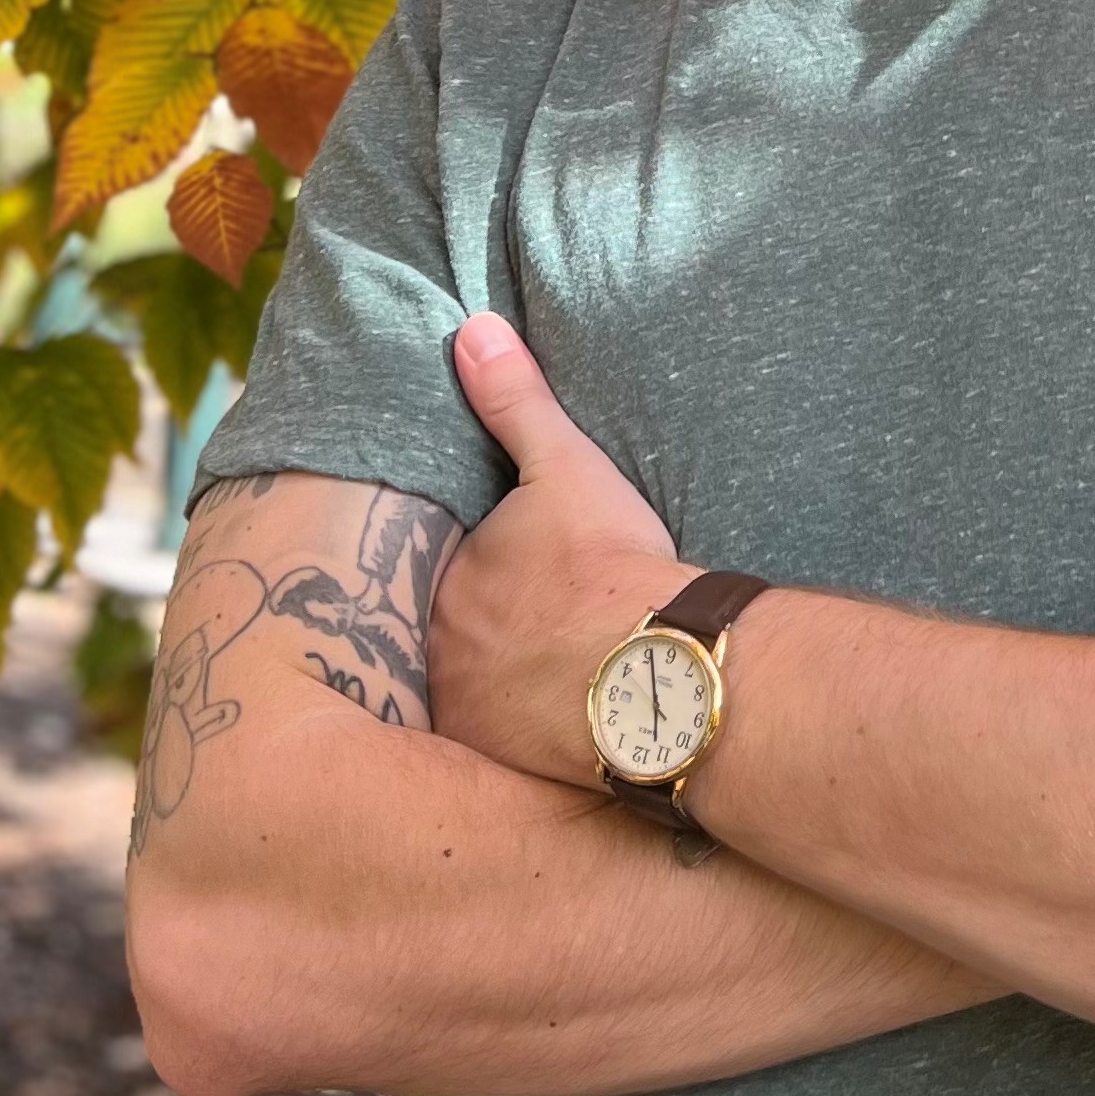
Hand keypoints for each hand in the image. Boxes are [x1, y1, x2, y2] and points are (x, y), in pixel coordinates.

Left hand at [430, 313, 697, 787]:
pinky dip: (528, 741)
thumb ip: (515, 401)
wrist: (655, 669)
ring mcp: (467, 713)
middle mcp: (439, 651)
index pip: (445, 573)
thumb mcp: (565, 468)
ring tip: (548, 691)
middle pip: (452, 640)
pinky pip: (506, 752)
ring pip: (475, 698)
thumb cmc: (608, 565)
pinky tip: (563, 736)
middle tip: (531, 637)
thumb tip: (473, 329)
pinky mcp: (504, 766)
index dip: (482, 575)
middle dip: (482, 639)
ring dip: (502, 694)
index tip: (518, 579)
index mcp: (447, 579)